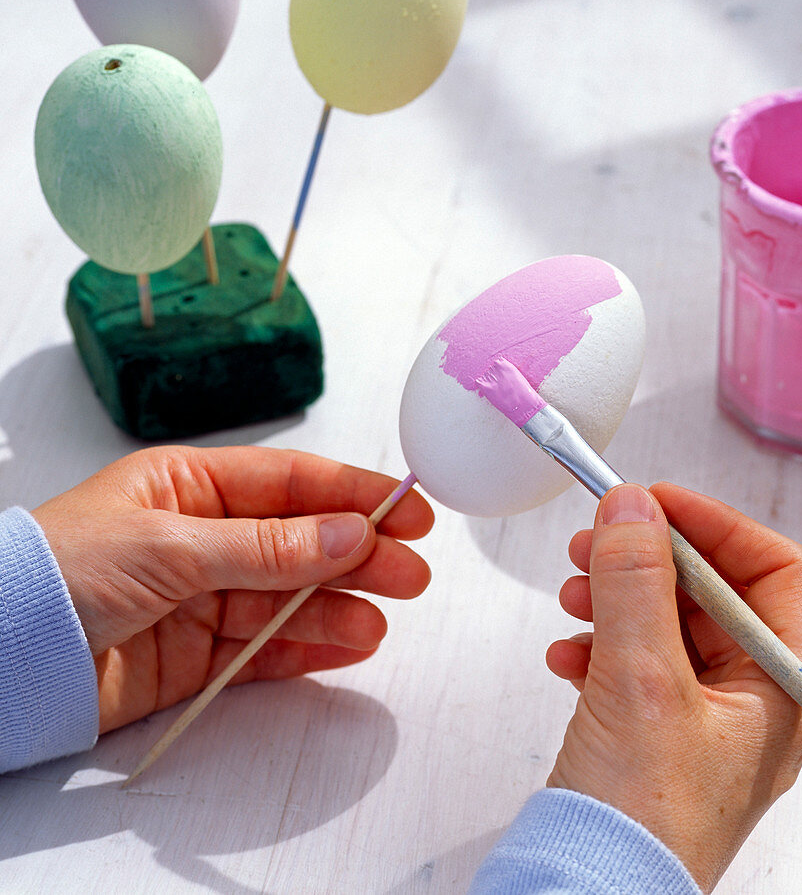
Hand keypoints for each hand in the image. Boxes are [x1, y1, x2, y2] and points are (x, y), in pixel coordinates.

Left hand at [31, 445, 432, 734]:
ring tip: (378, 622)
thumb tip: (351, 533)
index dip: (354, 494)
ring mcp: (202, 597)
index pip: (292, 483)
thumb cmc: (56, 574)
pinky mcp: (197, 655)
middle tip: (408, 573)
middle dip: (358, 555)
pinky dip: (308, 649)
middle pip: (301, 541)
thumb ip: (268, 546)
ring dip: (338, 607)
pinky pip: (267, 648)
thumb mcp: (171, 546)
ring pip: (290, 598)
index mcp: (190, 486)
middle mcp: (203, 537)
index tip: (408, 510)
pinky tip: (348, 644)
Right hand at [545, 483, 801, 891]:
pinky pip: (637, 663)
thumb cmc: (642, 820)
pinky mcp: (658, 734)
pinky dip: (601, 644)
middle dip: (652, 559)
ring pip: (669, 624)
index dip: (717, 526)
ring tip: (574, 595)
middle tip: (599, 540)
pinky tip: (567, 653)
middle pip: (713, 592)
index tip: (656, 501)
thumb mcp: (640, 680)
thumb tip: (633, 508)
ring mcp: (703, 720)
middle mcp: (752, 703)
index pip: (775, 571)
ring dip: (619, 597)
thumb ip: (636, 582)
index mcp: (780, 689)